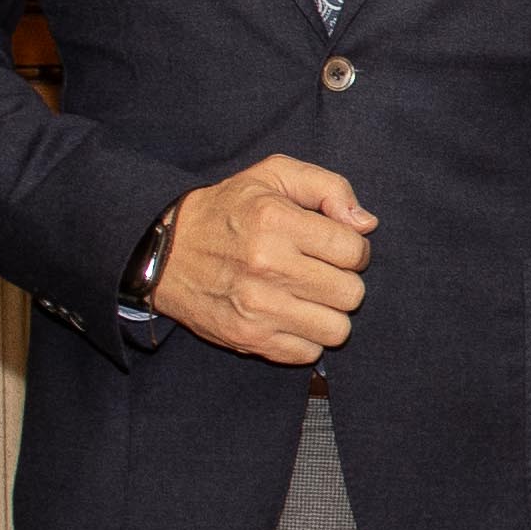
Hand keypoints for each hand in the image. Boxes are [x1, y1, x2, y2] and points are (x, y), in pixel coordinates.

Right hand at [157, 156, 373, 367]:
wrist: (164, 254)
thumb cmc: (227, 210)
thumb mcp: (272, 176)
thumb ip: (328, 187)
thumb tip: (366, 225)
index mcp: (275, 221)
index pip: (353, 250)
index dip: (353, 249)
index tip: (335, 248)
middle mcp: (268, 265)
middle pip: (351, 293)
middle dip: (343, 281)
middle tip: (320, 273)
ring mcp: (258, 307)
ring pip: (337, 329)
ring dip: (329, 314)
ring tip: (308, 297)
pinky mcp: (249, 338)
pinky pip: (309, 353)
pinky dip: (306, 337)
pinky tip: (289, 316)